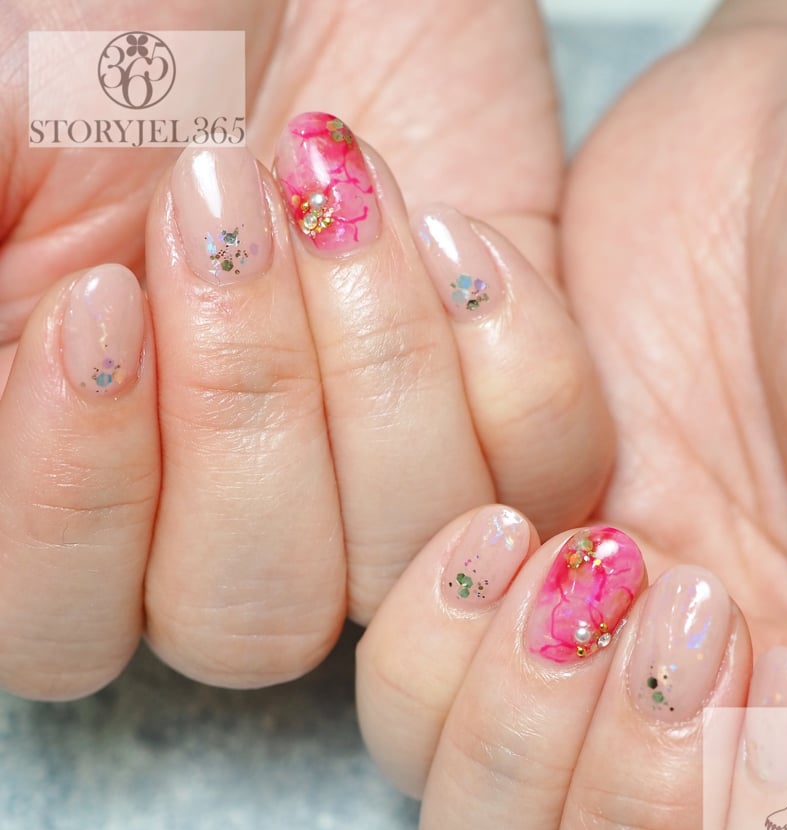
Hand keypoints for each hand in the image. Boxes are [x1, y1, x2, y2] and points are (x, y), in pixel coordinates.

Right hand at [0, 2, 610, 695]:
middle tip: (233, 215)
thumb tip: (11, 376)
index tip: (103, 302)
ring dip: (385, 378)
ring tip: (346, 196)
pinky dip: (513, 367)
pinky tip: (454, 231)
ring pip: (398, 566)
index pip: (59, 618)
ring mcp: (372, 466)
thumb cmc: (131, 14)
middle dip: (250, 416)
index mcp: (73, 456)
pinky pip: (541, 481)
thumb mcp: (0, 120)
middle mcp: (221, 494)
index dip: (80, 506)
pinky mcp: (499, 412)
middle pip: (248, 620)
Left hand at [355, 512, 786, 829]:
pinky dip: (434, 649)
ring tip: (604, 558)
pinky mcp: (499, 618)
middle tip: (703, 614)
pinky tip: (510, 532)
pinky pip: (400, 726)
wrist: (783, 163)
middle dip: (639, 825)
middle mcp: (739, 769)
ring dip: (522, 742)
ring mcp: (602, 700)